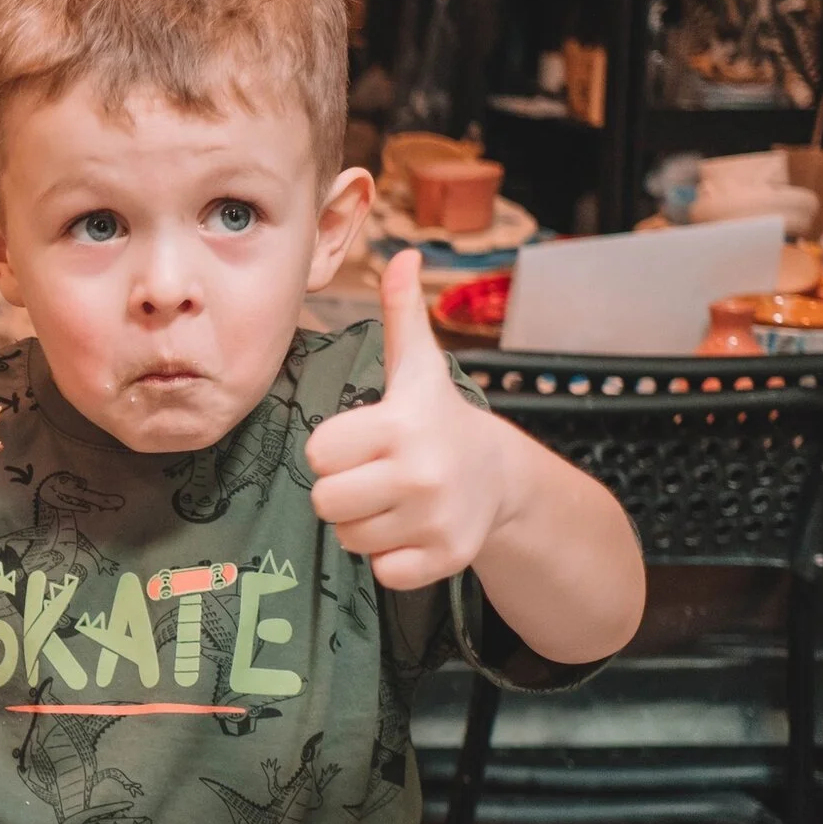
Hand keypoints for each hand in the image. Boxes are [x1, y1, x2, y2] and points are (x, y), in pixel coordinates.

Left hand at [307, 252, 510, 589]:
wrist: (503, 478)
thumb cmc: (440, 419)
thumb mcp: (418, 368)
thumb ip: (402, 314)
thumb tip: (403, 253)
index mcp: (402, 424)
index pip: (319, 454)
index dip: (334, 450)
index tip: (363, 442)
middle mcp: (421, 473)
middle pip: (326, 501)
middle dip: (343, 491)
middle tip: (375, 476)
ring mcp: (435, 519)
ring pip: (349, 538)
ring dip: (365, 523)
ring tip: (395, 499)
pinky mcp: (445, 559)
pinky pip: (381, 570)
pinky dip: (390, 556)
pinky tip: (412, 528)